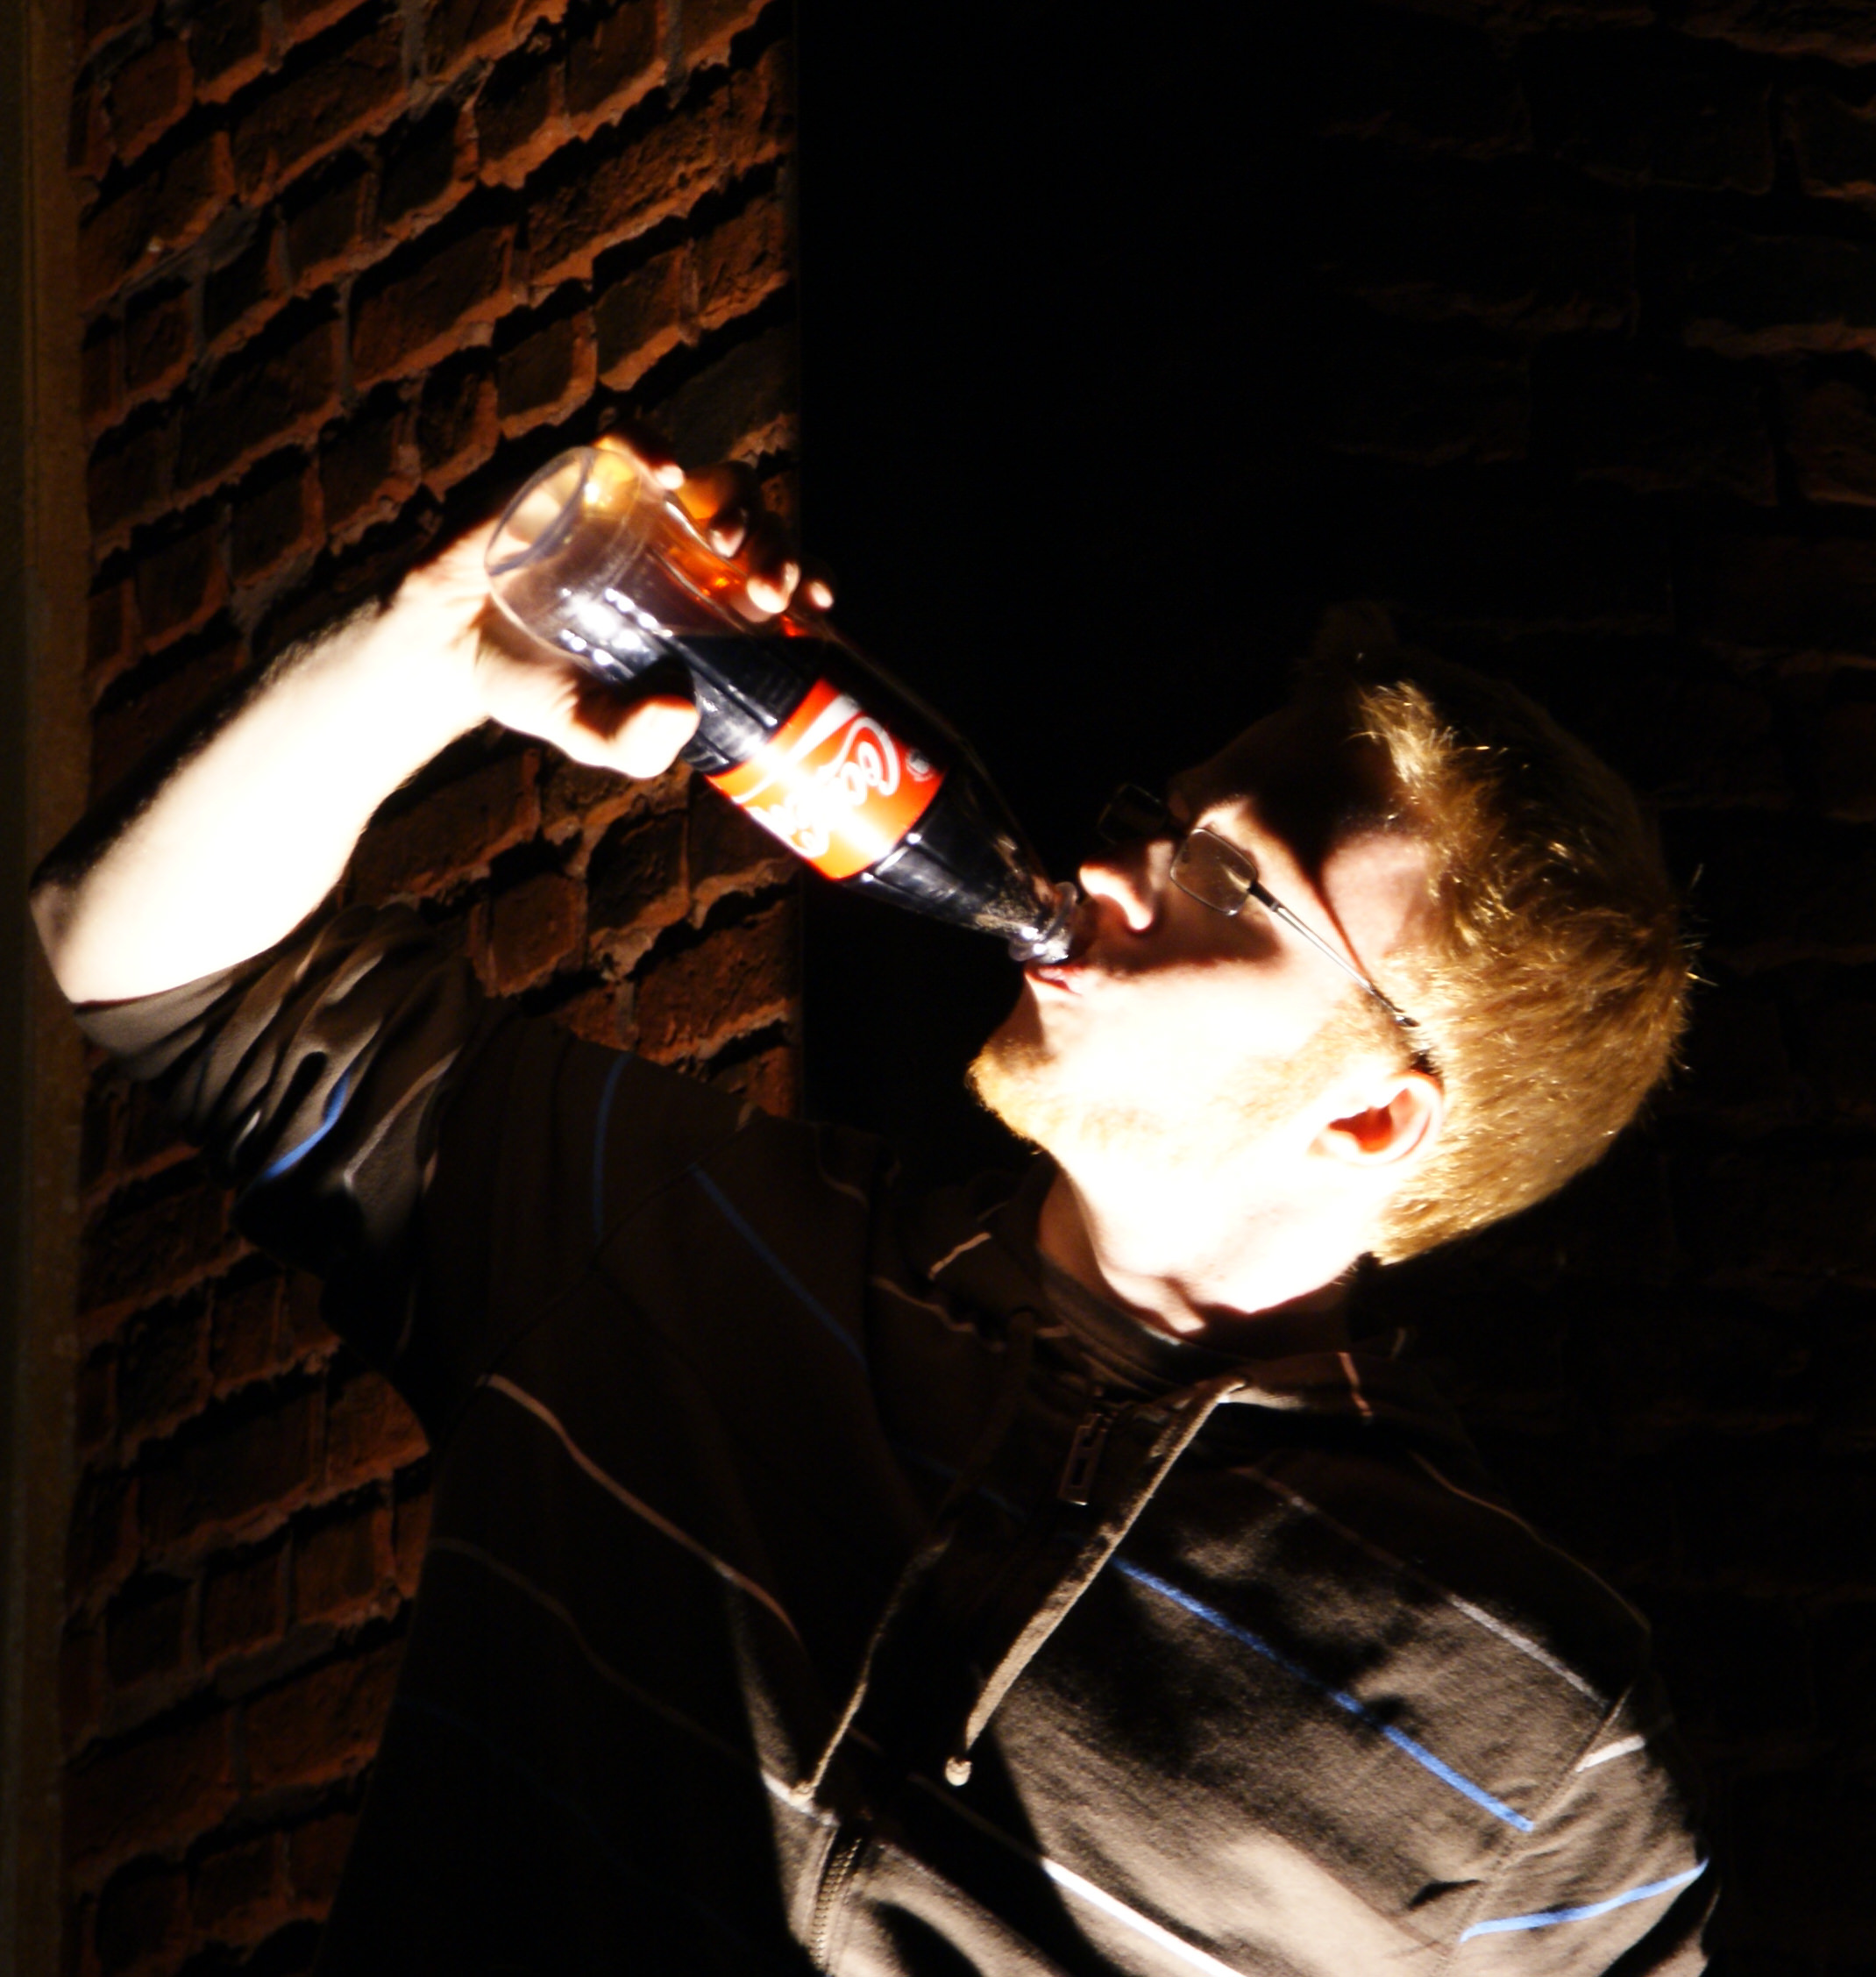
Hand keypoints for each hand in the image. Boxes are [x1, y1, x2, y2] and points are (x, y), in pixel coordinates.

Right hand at [397, 424, 832, 779]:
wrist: (452, 646)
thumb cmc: (538, 687)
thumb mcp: (588, 730)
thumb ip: (629, 741)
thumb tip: (680, 713)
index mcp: (709, 609)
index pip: (782, 584)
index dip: (810, 583)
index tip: (816, 609)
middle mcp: (688, 554)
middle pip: (761, 531)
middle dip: (779, 550)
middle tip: (765, 590)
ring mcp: (643, 509)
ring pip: (717, 484)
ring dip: (737, 504)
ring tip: (722, 541)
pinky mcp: (589, 474)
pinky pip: (633, 443)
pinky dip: (653, 446)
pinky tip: (665, 472)